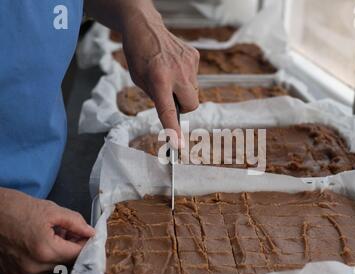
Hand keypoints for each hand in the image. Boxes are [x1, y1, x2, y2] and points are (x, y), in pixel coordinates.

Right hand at [0, 188, 94, 273]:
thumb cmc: (18, 208)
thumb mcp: (52, 210)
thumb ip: (75, 222)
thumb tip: (90, 232)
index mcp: (45, 250)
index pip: (77, 254)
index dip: (84, 243)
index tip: (86, 234)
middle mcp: (33, 266)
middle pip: (65, 262)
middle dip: (71, 247)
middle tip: (68, 231)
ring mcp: (21, 271)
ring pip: (51, 266)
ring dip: (57, 252)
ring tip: (51, 234)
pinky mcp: (12, 272)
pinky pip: (35, 268)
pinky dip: (42, 257)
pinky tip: (38, 242)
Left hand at [121, 7, 199, 146]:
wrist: (145, 27)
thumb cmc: (139, 56)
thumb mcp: (140, 81)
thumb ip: (157, 97)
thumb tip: (173, 111)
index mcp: (159, 80)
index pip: (168, 111)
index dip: (173, 130)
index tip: (179, 145)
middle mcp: (177, 73)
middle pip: (192, 105)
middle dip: (183, 106)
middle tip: (170, 97)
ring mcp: (189, 64)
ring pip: (193, 91)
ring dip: (183, 90)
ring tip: (168, 74)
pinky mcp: (194, 56)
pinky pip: (194, 77)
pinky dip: (185, 76)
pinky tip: (174, 65)